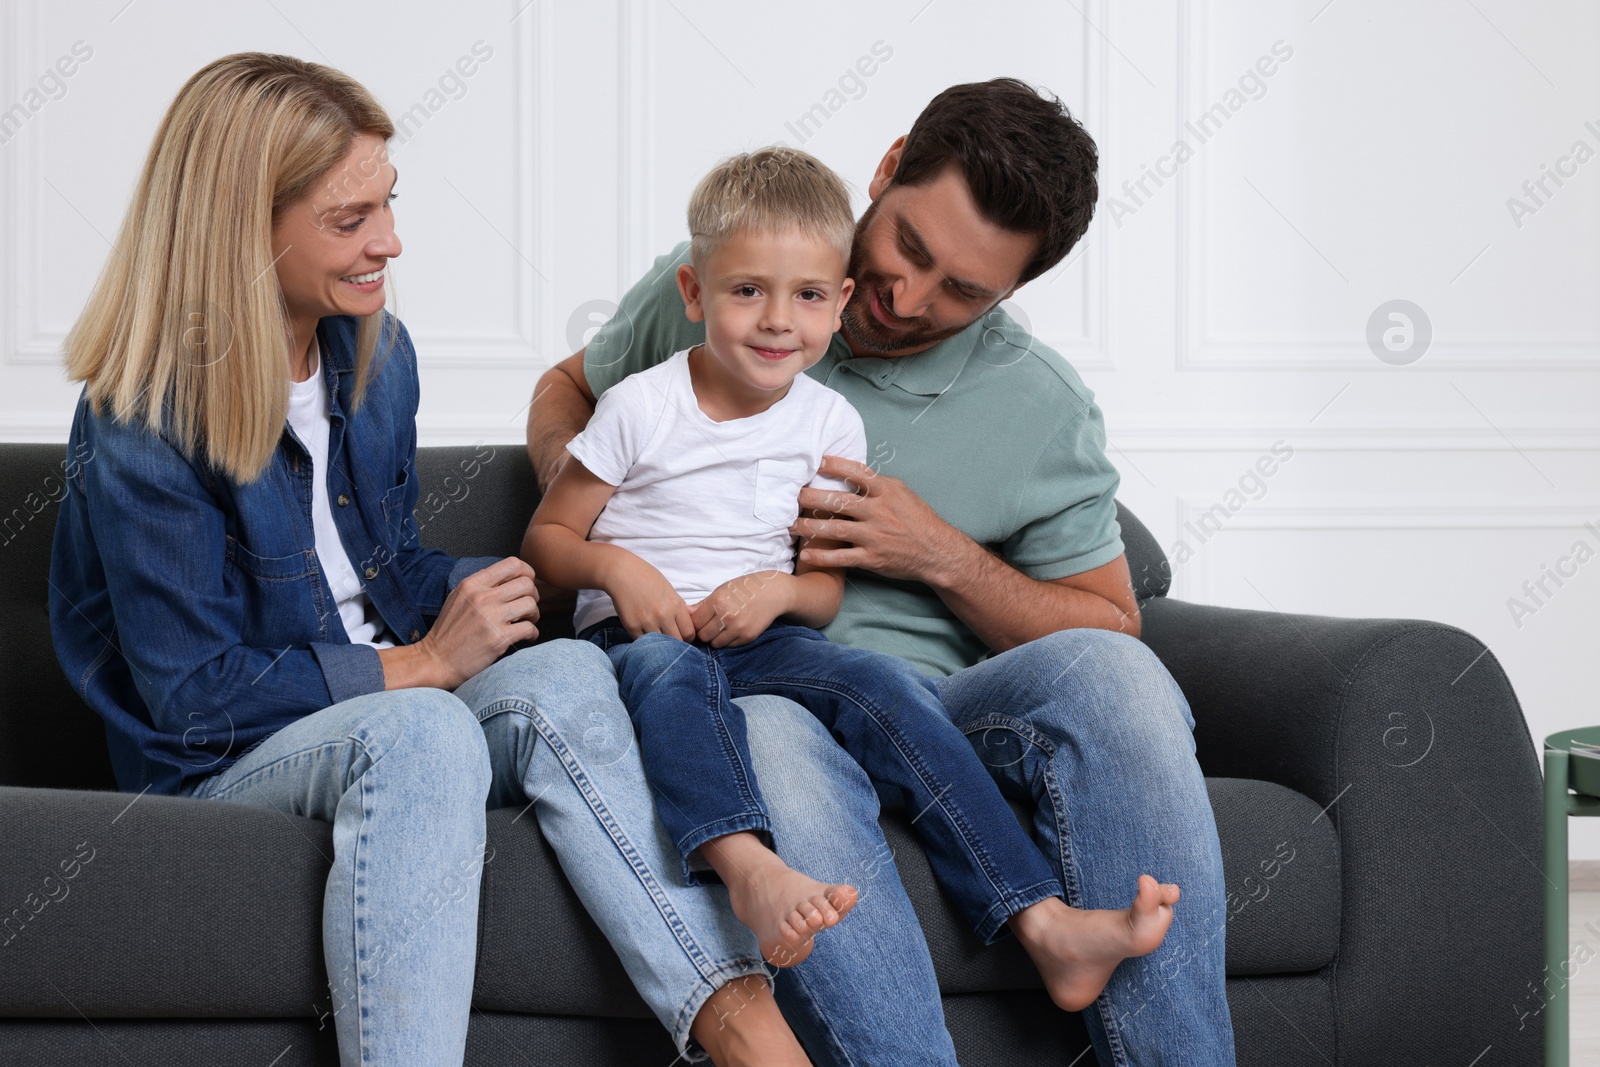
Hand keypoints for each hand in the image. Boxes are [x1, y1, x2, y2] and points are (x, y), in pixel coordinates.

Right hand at [420, 557, 539, 687]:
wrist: (437, 661)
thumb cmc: (449, 631)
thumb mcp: (458, 598)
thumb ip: (481, 585)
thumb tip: (510, 577)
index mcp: (472, 584)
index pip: (512, 564)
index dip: (527, 573)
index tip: (528, 584)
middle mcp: (482, 597)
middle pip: (526, 584)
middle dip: (533, 595)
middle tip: (527, 607)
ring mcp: (491, 618)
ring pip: (531, 604)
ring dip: (534, 614)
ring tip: (526, 622)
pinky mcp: (498, 638)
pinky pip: (530, 628)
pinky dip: (533, 633)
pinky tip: (526, 636)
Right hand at [607, 553, 694, 640]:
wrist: (622, 573)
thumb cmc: (647, 578)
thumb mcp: (669, 590)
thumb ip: (679, 608)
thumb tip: (689, 623)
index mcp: (676, 605)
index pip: (689, 632)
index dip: (688, 637)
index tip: (682, 635)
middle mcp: (663, 615)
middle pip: (677, 641)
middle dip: (675, 642)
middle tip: (670, 638)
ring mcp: (647, 622)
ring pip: (660, 645)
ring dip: (659, 643)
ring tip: (656, 634)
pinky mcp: (632, 627)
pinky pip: (643, 642)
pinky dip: (644, 639)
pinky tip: (643, 630)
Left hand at [689, 571, 789, 647]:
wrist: (773, 593)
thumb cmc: (745, 589)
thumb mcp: (722, 590)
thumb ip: (703, 605)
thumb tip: (685, 613)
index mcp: (718, 601)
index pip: (695, 622)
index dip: (695, 623)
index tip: (698, 622)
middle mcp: (727, 616)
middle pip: (703, 635)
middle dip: (704, 632)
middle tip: (710, 626)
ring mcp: (738, 628)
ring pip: (715, 643)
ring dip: (715, 638)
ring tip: (722, 628)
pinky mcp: (748, 637)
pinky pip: (729, 645)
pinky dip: (728, 640)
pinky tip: (733, 630)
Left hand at [790, 456, 965, 582]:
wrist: (936, 552)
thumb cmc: (918, 520)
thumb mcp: (902, 493)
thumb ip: (878, 484)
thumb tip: (852, 473)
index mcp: (886, 492)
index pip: (858, 473)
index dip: (836, 465)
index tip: (817, 461)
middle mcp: (879, 512)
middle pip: (839, 501)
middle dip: (812, 498)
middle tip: (793, 495)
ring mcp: (874, 536)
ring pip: (835, 529)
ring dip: (809, 527)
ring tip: (790, 525)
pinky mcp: (872, 558)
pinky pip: (841, 557)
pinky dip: (822, 557)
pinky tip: (806, 555)